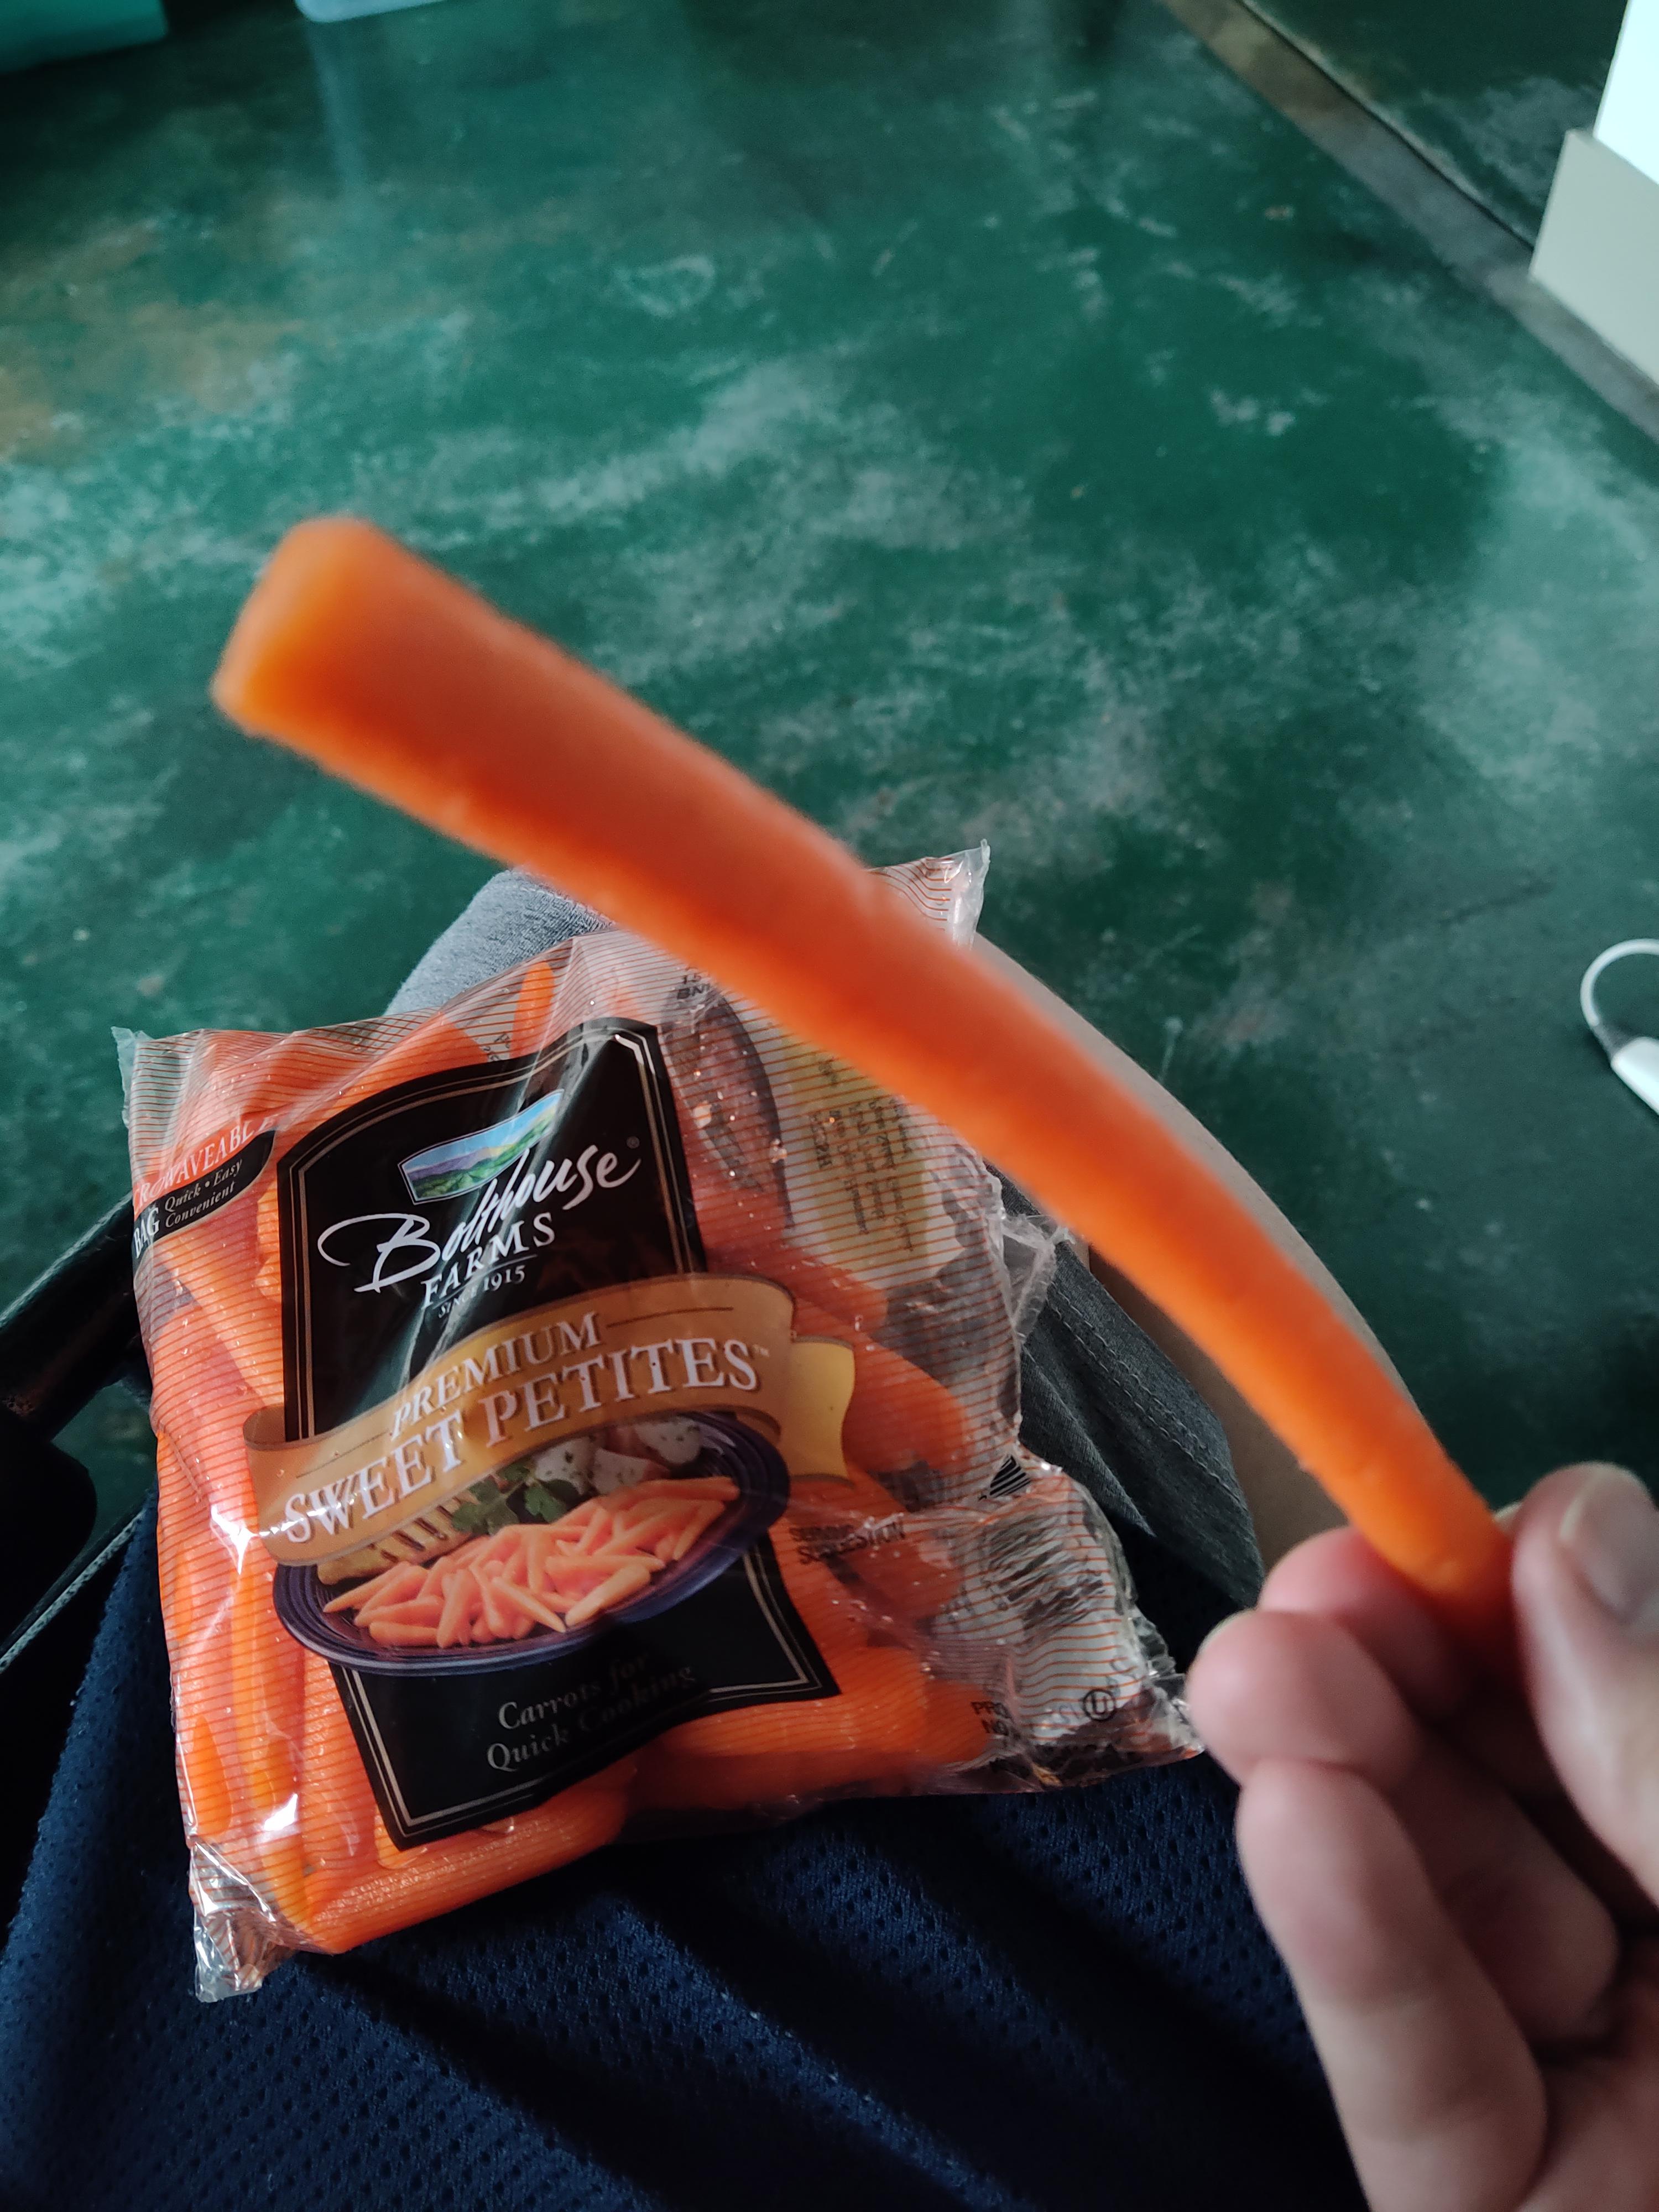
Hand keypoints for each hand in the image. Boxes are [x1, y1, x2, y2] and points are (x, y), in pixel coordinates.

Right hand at [1187, 1464, 1658, 2211]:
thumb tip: (1577, 1518)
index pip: (1619, 1717)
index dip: (1519, 1615)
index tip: (1419, 1529)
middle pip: (1519, 1811)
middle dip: (1400, 1689)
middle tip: (1298, 1594)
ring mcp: (1600, 2114)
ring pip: (1450, 1924)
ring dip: (1343, 1788)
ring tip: (1251, 1679)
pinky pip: (1424, 2089)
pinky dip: (1353, 1957)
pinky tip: (1294, 1826)